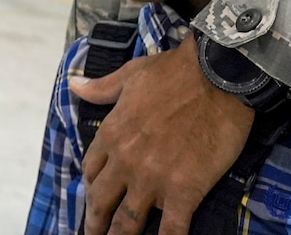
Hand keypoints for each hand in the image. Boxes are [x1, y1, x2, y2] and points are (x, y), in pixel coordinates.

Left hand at [74, 40, 251, 234]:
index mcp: (111, 133)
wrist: (217, 76)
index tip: (93, 197)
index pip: (91, 170)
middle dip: (95, 223)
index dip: (90, 187)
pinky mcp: (183, 192)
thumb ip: (101, 87)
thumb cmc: (174, 72)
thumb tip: (73, 85)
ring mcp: (153, 179)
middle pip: (101, 201)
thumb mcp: (130, 75)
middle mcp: (125, 161)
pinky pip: (171, 229)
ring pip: (128, 222)